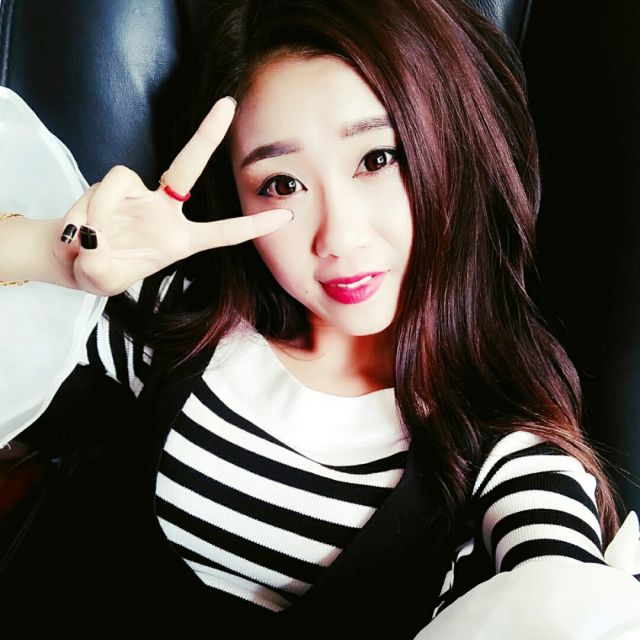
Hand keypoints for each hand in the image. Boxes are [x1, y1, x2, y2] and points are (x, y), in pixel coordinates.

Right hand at [53, 97, 292, 295]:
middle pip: (189, 166)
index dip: (253, 225)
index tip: (285, 216)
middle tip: (228, 104)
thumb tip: (92, 239)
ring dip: (101, 209)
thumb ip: (99, 266)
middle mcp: (165, 211)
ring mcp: (140, 195)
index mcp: (180, 241)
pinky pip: (103, 186)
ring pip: (122, 181)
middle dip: (207, 135)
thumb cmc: (100, 271)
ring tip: (87, 241)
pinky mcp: (114, 186)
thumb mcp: (101, 279)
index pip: (223, 232)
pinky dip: (88, 207)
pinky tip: (80, 230)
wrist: (74, 258)